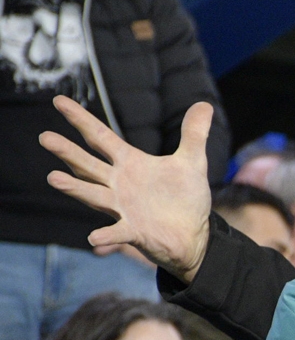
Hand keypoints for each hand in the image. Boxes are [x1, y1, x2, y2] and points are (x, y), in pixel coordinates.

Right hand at [39, 96, 212, 281]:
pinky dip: (106, 235)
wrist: (194, 234)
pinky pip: (117, 232)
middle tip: (45, 137)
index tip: (58, 101)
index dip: (81, 119)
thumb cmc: (186, 199)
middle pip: (88, 164)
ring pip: (94, 195)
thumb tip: (204, 104)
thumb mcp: (192, 162)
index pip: (100, 137)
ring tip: (52, 178)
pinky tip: (94, 238)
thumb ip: (194, 134)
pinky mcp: (134, 231)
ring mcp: (124, 208)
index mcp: (130, 163)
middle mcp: (120, 184)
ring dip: (75, 188)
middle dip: (68, 151)